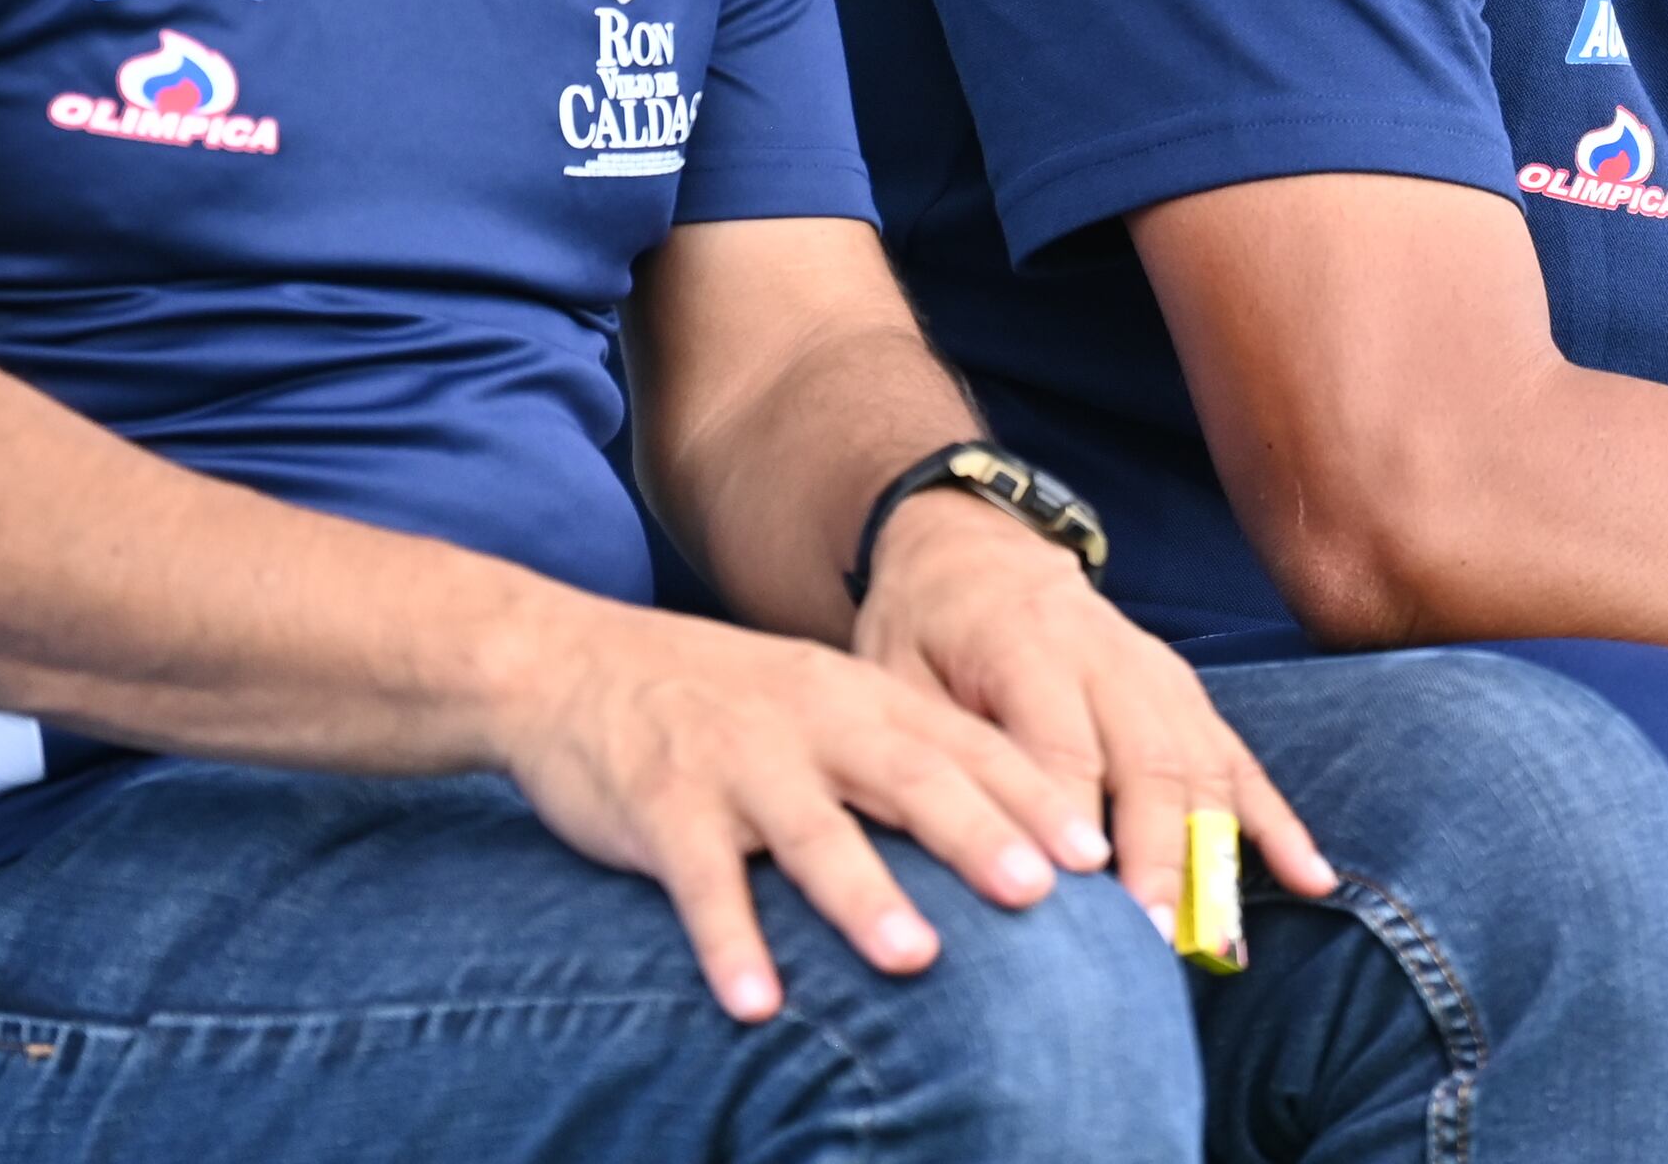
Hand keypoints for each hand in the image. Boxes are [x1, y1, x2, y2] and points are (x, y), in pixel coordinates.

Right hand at [478, 585, 1109, 1019]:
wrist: (571, 663)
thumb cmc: (721, 700)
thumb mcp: (820, 700)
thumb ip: (900, 752)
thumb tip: (1011, 828)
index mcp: (859, 699)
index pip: (964, 745)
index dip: (1032, 796)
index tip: (1096, 851)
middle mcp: (810, 724)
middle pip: (909, 780)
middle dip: (977, 836)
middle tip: (1040, 893)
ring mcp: (736, 765)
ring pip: (813, 834)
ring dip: (865, 897)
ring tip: (916, 958)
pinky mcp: (663, 809)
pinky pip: (701, 884)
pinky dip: (729, 944)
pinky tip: (757, 1004)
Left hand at [852, 489, 1336, 951]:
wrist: (974, 549)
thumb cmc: (922, 628)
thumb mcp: (895, 674)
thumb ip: (937, 752)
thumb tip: (969, 851)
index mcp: (1025, 643)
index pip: (1060, 743)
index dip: (1076, 820)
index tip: (1083, 898)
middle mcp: (1107, 654)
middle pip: (1147, 761)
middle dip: (1157, 856)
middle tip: (1154, 943)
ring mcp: (1159, 673)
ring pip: (1202, 764)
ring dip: (1215, 853)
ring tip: (1218, 942)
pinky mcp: (1186, 694)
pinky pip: (1240, 759)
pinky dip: (1277, 821)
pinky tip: (1310, 878)